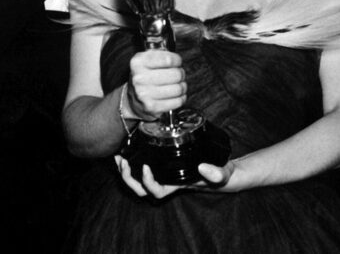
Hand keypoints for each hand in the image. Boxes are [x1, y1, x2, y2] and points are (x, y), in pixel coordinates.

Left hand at [114, 155, 236, 198]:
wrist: (221, 170)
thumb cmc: (220, 174)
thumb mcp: (222, 174)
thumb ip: (217, 173)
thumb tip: (203, 168)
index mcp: (175, 186)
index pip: (156, 192)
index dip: (147, 183)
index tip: (146, 168)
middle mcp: (166, 182)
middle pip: (140, 189)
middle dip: (128, 178)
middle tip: (123, 162)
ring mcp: (162, 174)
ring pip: (136, 180)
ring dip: (124, 170)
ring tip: (117, 155)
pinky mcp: (160, 164)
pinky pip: (140, 167)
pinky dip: (131, 159)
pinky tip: (126, 147)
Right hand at [126, 49, 185, 118]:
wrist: (132, 100)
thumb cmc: (143, 78)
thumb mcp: (146, 60)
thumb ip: (160, 54)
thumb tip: (176, 58)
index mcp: (138, 63)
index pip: (168, 59)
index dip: (177, 60)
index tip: (177, 62)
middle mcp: (139, 78)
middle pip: (176, 74)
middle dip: (180, 74)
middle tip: (177, 75)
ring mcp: (145, 93)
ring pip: (178, 88)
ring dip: (182, 87)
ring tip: (177, 85)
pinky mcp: (152, 106)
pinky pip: (178, 101)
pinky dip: (181, 98)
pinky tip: (175, 96)